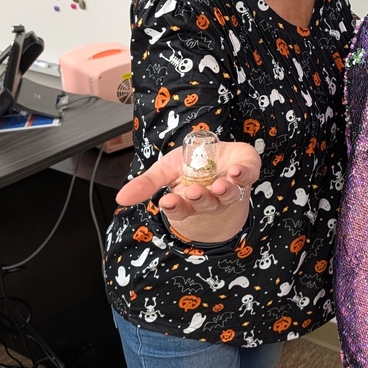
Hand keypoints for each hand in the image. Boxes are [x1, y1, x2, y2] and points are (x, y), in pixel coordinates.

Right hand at [115, 141, 261, 242]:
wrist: (222, 157)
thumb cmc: (193, 165)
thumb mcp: (166, 171)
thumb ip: (146, 183)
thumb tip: (120, 198)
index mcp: (189, 200)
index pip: (180, 209)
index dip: (175, 206)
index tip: (168, 200)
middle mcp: (211, 198)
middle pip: (205, 204)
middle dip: (200, 199)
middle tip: (194, 192)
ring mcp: (231, 188)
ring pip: (227, 195)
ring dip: (223, 191)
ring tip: (218, 186)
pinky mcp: (247, 172)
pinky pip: (248, 177)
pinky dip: (244, 175)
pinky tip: (237, 171)